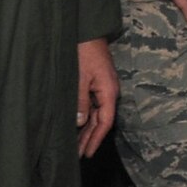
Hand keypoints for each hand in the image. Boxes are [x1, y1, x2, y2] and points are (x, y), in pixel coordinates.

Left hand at [76, 37, 117, 157]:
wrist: (87, 31)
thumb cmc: (84, 52)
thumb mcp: (79, 78)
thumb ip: (80, 101)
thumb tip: (80, 123)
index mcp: (109, 90)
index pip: (105, 121)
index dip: (96, 139)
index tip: (87, 154)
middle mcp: (109, 91)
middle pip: (102, 120)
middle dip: (90, 138)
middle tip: (79, 155)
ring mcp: (104, 86)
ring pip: (97, 113)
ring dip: (87, 129)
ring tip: (77, 145)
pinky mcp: (97, 82)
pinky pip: (93, 105)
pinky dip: (86, 117)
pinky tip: (78, 125)